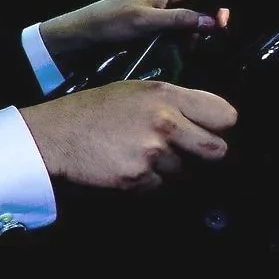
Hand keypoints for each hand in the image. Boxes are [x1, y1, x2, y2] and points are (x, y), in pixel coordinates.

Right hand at [20, 80, 237, 191]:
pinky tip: (127, 168)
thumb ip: (172, 102)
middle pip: (217, 150)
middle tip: (184, 152)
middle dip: (203, 154)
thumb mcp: (134, 91)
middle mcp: (165, 122)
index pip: (225, 115)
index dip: (218, 126)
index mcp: (166, 95)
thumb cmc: (91, 111)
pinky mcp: (139, 177)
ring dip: (170, 171)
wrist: (53, 136)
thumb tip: (205, 121)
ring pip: (187, 173)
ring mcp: (153, 152)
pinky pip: (160, 187)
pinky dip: (148, 183)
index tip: (207, 130)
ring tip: (142, 157)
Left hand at [40, 0, 227, 65]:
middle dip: (208, 24)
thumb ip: (179, 19)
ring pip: (187, 23)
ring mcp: (157, 15)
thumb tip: (213, 21)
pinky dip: (182, 42)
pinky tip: (186, 53)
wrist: (79, 35)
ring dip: (195, 36)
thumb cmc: (109, 22)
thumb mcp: (145, 21)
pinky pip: (174, 33)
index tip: (227, 26)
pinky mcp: (150, 29)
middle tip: (217, 43)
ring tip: (202, 50)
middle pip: (198, 8)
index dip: (218, 6)